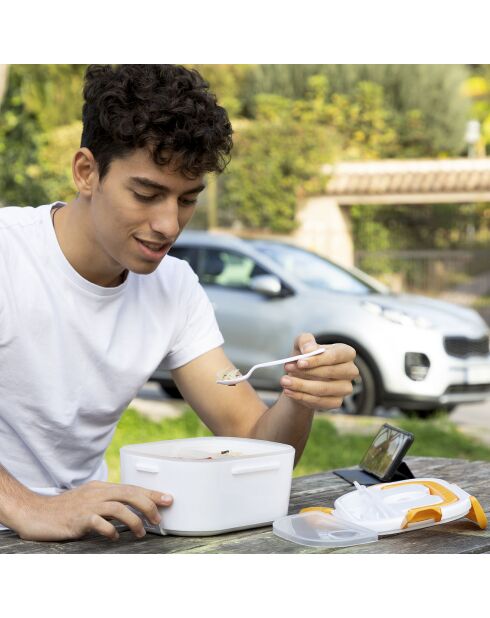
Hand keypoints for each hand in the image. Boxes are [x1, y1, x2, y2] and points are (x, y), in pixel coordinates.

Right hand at [14, 481, 172, 541]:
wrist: (36, 513)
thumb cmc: (64, 510)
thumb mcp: (89, 500)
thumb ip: (107, 503)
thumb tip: (130, 510)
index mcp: (101, 488)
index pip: (131, 487)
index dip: (151, 493)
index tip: (168, 499)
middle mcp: (97, 493)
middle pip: (129, 494)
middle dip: (149, 505)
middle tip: (159, 519)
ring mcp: (87, 505)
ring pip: (118, 507)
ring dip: (134, 520)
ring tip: (141, 532)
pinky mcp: (78, 519)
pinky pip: (99, 522)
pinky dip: (110, 530)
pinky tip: (114, 537)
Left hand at [280, 333, 358, 410]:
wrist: (302, 377)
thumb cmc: (305, 357)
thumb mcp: (302, 344)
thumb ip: (305, 341)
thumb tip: (309, 350)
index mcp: (346, 353)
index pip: (335, 356)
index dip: (318, 360)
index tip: (299, 362)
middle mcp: (350, 370)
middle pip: (330, 372)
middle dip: (306, 372)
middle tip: (287, 370)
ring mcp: (345, 388)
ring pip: (324, 389)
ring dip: (301, 386)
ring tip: (284, 382)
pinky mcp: (337, 402)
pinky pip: (320, 402)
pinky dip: (302, 397)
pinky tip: (290, 391)